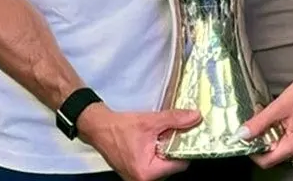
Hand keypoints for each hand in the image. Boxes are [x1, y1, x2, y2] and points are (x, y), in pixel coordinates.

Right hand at [77, 103, 200, 180]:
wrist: (99, 127)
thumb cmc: (119, 128)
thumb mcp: (150, 121)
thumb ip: (174, 119)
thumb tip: (194, 117)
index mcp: (148, 173)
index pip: (179, 165)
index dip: (186, 148)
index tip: (189, 134)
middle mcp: (143, 180)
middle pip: (172, 166)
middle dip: (175, 149)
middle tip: (176, 132)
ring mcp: (138, 178)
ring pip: (163, 165)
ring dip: (166, 150)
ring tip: (163, 135)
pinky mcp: (136, 172)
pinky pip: (154, 164)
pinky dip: (157, 152)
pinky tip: (156, 140)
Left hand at [236, 81, 292, 168]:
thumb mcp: (277, 108)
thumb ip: (258, 123)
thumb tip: (242, 135)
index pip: (266, 161)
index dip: (253, 152)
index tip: (247, 138)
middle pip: (273, 154)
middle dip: (263, 138)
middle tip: (260, 118)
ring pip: (281, 148)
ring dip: (272, 135)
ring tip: (271, 116)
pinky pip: (290, 143)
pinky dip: (282, 133)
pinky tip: (281, 120)